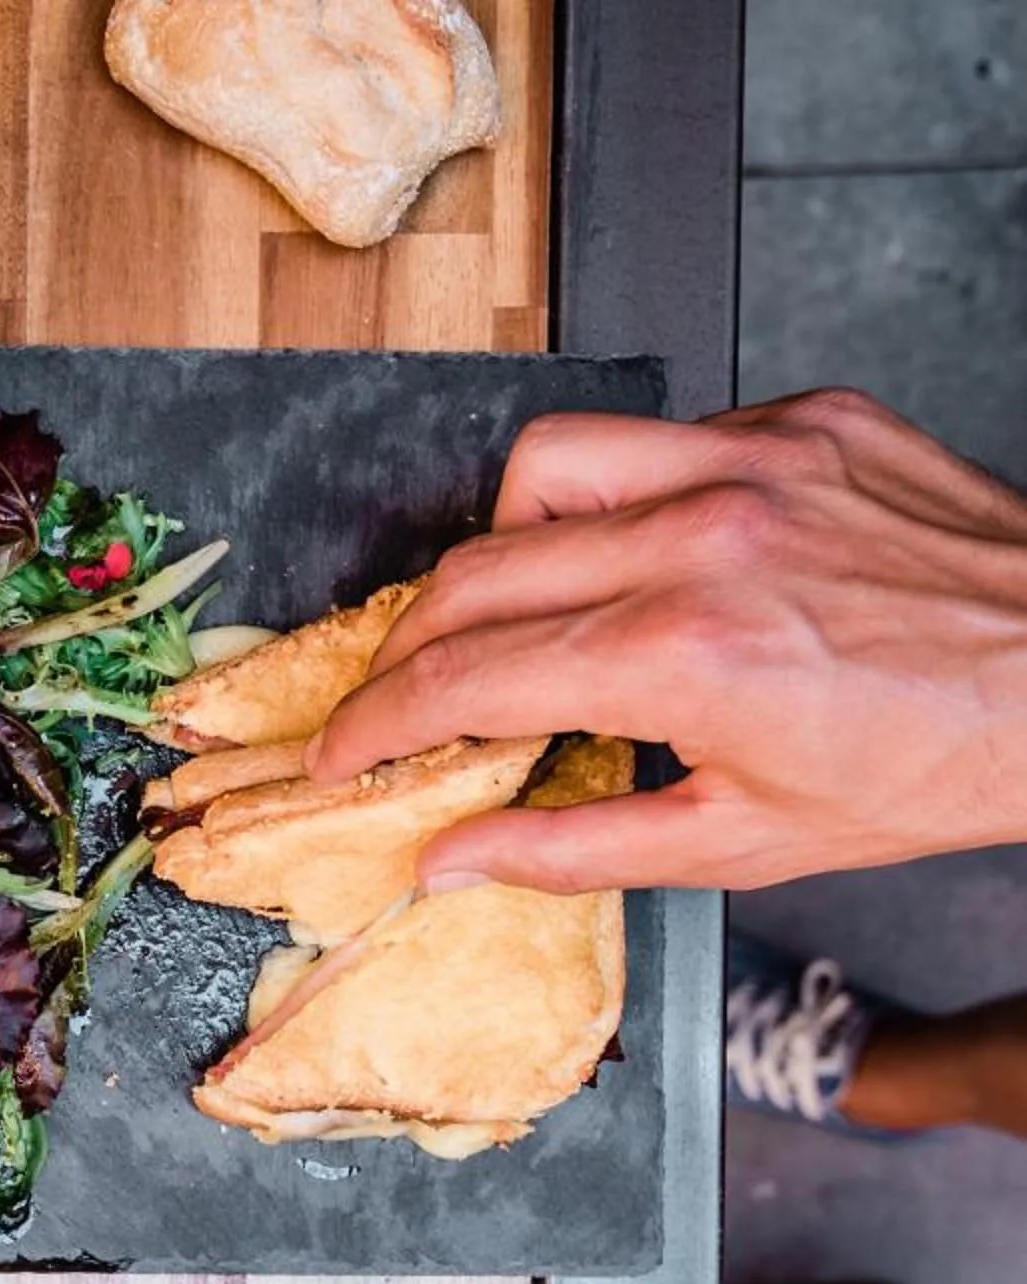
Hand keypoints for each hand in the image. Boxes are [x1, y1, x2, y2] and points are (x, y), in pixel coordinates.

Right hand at [304, 389, 1026, 892]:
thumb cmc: (944, 763)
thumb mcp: (746, 844)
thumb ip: (572, 848)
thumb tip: (451, 859)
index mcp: (683, 652)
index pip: (463, 677)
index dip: (376, 722)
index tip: (343, 752)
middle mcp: (706, 536)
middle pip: (475, 569)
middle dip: (411, 647)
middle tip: (406, 700)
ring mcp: (755, 461)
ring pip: (545, 465)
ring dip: (500, 540)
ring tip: (518, 606)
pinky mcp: (805, 420)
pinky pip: (659, 437)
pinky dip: (624, 499)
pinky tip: (652, 556)